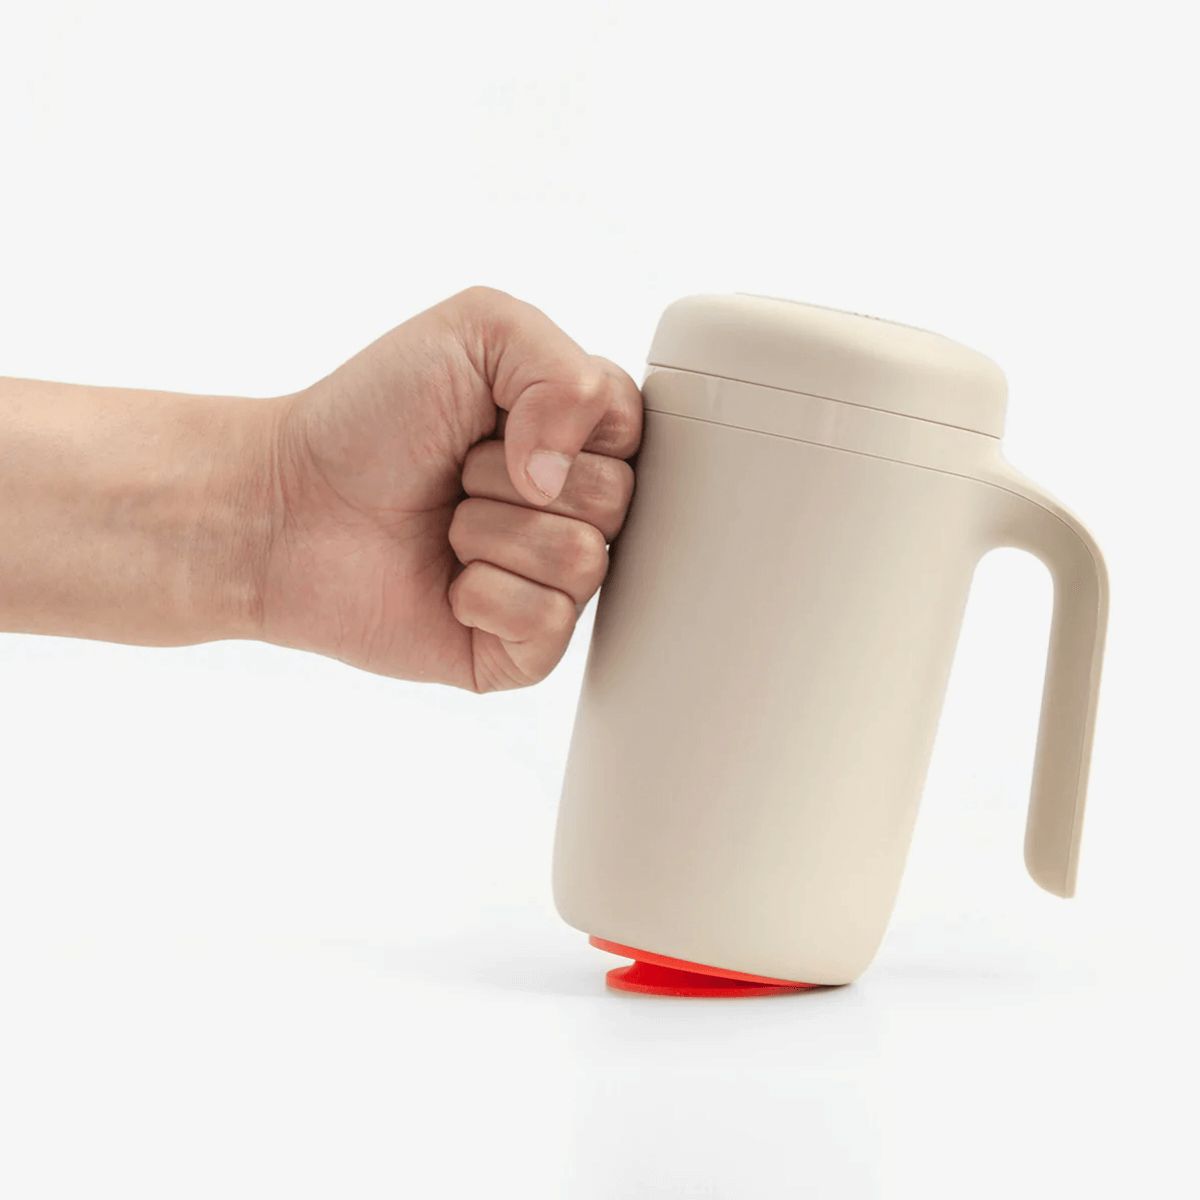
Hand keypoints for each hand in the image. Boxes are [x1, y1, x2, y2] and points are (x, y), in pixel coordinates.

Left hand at [261, 287, 642, 691]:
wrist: (286, 503)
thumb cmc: (370, 416)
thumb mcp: (478, 328)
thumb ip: (566, 368)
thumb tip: (564, 476)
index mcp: (573, 438)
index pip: (633, 429)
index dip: (563, 420)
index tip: (497, 416)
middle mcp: (570, 512)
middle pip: (615, 499)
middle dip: (514, 477)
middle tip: (456, 474)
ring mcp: (549, 583)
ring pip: (583, 561)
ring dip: (491, 533)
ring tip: (444, 525)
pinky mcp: (520, 648)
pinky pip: (550, 625)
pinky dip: (484, 595)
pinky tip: (446, 583)